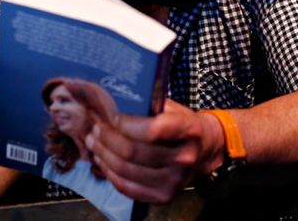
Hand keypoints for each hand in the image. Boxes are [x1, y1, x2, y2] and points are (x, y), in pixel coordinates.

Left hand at [84, 100, 224, 203]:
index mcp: (188, 131)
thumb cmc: (182, 124)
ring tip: (94, 142)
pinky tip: (102, 160)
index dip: (125, 124)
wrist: (204, 150)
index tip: (112, 116)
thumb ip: (147, 106)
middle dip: (107, 138)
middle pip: (133, 152)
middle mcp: (184, 158)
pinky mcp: (164, 196)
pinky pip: (128, 188)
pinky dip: (110, 173)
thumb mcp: (171, 108)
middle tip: (95, 128)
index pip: (152, 130)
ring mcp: (174, 181)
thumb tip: (112, 101)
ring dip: (104, 155)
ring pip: (126, 170)